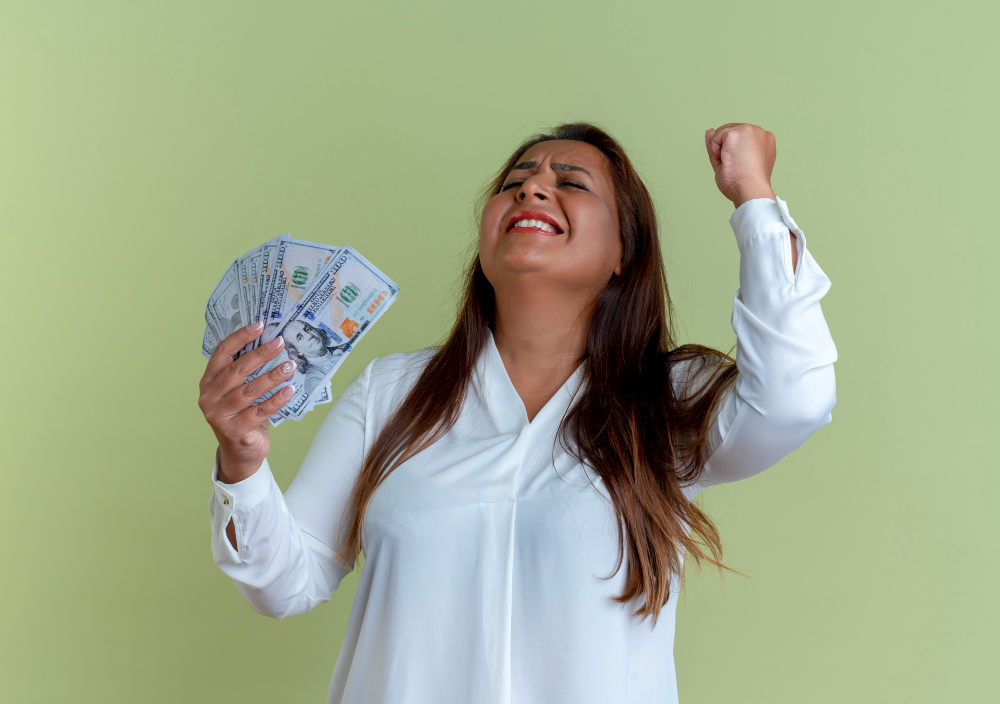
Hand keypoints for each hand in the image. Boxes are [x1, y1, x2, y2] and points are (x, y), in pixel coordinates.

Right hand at [197, 322, 296, 481]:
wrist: (240, 452)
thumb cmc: (243, 414)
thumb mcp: (240, 391)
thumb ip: (247, 372)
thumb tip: (272, 343)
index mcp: (208, 381)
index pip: (221, 353)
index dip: (240, 337)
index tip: (260, 325)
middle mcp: (209, 396)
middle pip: (236, 370)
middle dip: (260, 354)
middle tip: (280, 343)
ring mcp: (219, 415)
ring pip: (249, 390)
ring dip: (272, 376)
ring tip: (290, 366)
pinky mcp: (234, 430)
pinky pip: (259, 411)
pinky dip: (276, 400)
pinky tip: (290, 390)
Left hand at [704, 123, 776, 207]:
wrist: (750, 190)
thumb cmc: (743, 183)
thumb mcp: (729, 161)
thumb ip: (719, 144)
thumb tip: (709, 130)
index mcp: (763, 142)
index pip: (739, 139)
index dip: (731, 152)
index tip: (740, 167)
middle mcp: (760, 132)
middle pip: (729, 132)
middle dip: (725, 149)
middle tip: (735, 167)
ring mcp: (751, 130)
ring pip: (722, 132)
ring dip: (720, 150)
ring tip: (732, 163)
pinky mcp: (739, 132)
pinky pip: (716, 136)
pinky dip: (715, 150)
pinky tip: (727, 159)